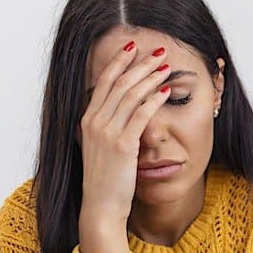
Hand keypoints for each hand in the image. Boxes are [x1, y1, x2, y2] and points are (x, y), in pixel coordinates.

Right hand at [78, 43, 172, 252]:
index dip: (118, 61)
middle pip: (119, 83)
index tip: (132, 47)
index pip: (103, 82)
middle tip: (158, 51)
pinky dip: (154, 100)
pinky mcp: (123, 145)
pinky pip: (140, 115)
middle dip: (139, 63)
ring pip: (130, 95)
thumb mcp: (100, 148)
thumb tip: (120, 111)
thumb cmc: (105, 179)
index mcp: (87, 120)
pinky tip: (165, 90)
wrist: (100, 206)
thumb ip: (107, 127)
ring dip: (150, 77)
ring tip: (165, 66)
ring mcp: (107, 133)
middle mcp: (94, 122)